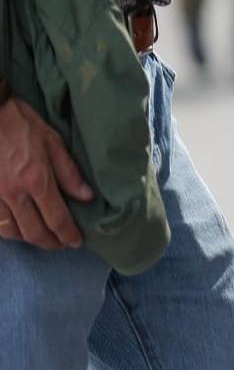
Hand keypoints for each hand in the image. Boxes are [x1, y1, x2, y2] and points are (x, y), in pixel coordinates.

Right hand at [0, 97, 92, 248]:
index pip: (56, 218)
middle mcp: (14, 194)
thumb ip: (70, 173)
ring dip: (30, 239)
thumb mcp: (53, 143)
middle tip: (62, 244)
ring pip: (12, 232)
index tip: (77, 241)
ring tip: (44, 238)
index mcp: (36, 181)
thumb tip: (87, 197)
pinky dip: (10, 230)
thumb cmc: (23, 125)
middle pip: (34, 232)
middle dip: (51, 243)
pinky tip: (19, 228)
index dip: (68, 235)